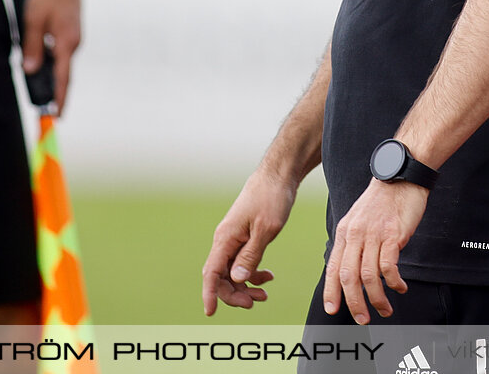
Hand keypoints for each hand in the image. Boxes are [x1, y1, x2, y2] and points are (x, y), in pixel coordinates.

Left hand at [20, 0, 81, 114]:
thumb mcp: (34, 19)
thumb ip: (32, 46)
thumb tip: (30, 70)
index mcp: (67, 42)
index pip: (63, 77)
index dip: (59, 98)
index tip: (57, 116)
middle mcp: (74, 43)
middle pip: (64, 74)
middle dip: (56, 93)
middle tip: (47, 113)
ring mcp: (74, 38)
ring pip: (62, 63)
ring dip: (53, 78)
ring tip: (42, 95)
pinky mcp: (71, 34)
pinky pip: (62, 54)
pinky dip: (54, 65)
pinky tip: (42, 68)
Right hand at [202, 167, 297, 314]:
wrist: (278, 175)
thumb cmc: (271, 198)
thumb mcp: (266, 229)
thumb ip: (250, 256)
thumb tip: (236, 280)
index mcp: (225, 238)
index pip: (211, 272)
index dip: (209, 294)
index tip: (210, 313)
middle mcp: (225, 240)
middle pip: (221, 277)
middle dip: (235, 294)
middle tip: (257, 301)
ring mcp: (235, 239)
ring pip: (232, 272)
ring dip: (245, 286)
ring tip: (265, 293)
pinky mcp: (245, 237)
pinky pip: (242, 263)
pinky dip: (253, 273)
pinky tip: (268, 277)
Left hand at [323, 179, 426, 322]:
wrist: (401, 176)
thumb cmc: (383, 201)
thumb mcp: (359, 219)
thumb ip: (354, 242)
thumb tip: (355, 271)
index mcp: (344, 232)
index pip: (333, 267)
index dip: (332, 291)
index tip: (332, 310)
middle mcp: (355, 235)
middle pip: (349, 277)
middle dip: (355, 303)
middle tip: (363, 319)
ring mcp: (374, 235)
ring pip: (369, 276)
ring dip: (377, 298)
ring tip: (385, 309)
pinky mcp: (392, 235)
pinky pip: (389, 267)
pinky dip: (394, 282)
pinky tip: (400, 288)